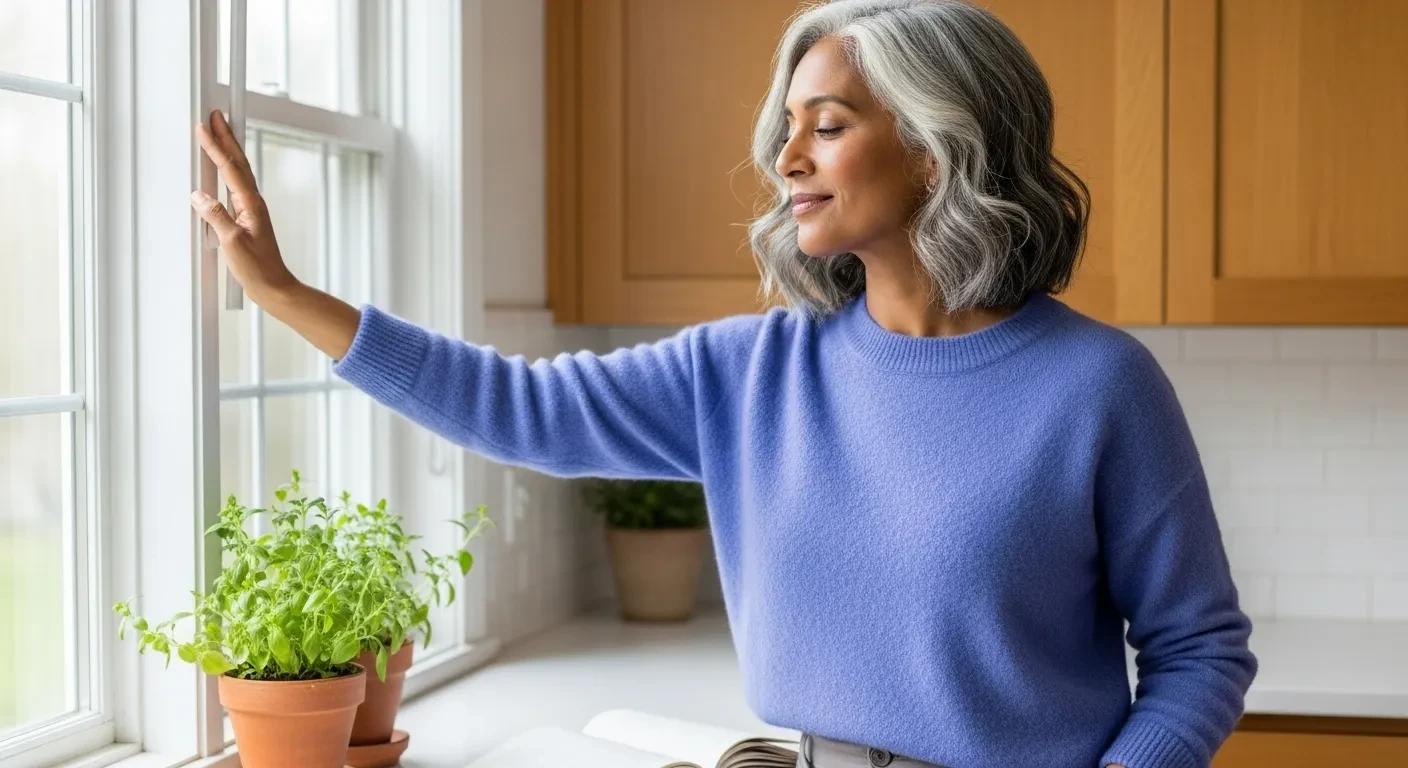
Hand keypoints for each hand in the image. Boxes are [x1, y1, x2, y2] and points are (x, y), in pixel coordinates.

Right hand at [190, 109, 360, 358]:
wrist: (274, 286)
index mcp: (251, 204)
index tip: (205, 126)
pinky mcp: (248, 217)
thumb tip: (199, 196)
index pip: (230, 168)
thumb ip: (215, 217)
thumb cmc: (257, 268)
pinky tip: (222, 168)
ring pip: (239, 171)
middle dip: (226, 137)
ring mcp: (252, 209)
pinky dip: (228, 170)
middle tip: (216, 115)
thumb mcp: (232, 243)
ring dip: (228, 150)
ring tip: (219, 131)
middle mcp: (254, 202)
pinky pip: (235, 186)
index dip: (216, 146)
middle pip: (238, 162)